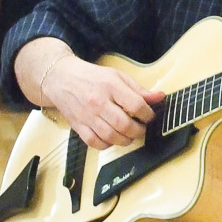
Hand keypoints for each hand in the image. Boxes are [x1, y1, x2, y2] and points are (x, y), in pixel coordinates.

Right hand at [42, 56, 164, 149]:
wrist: (61, 79)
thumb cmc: (92, 77)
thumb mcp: (118, 76)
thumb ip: (139, 89)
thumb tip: (159, 97)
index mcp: (111, 86)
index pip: (135, 105)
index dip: (147, 114)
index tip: (149, 116)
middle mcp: (98, 102)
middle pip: (123, 124)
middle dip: (138, 130)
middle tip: (141, 128)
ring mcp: (87, 115)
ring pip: (110, 136)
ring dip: (125, 140)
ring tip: (130, 135)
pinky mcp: (77, 125)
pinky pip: (93, 142)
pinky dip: (106, 144)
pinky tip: (112, 139)